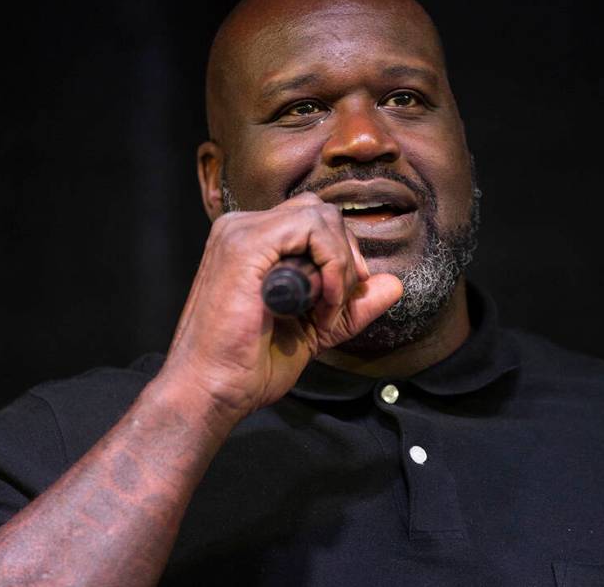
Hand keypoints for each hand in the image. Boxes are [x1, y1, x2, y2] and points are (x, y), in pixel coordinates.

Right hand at [158, 192, 402, 422]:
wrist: (210, 390)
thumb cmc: (247, 365)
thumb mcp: (313, 329)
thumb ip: (350, 304)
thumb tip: (393, 284)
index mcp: (251, 242)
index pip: (315, 223)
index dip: (340, 258)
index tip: (338, 305)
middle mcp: (241, 228)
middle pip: (322, 213)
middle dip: (345, 258)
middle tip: (337, 305)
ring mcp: (240, 232)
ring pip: (321, 216)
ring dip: (339, 265)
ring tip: (325, 309)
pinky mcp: (246, 244)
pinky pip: (312, 230)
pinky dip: (331, 267)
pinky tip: (321, 304)